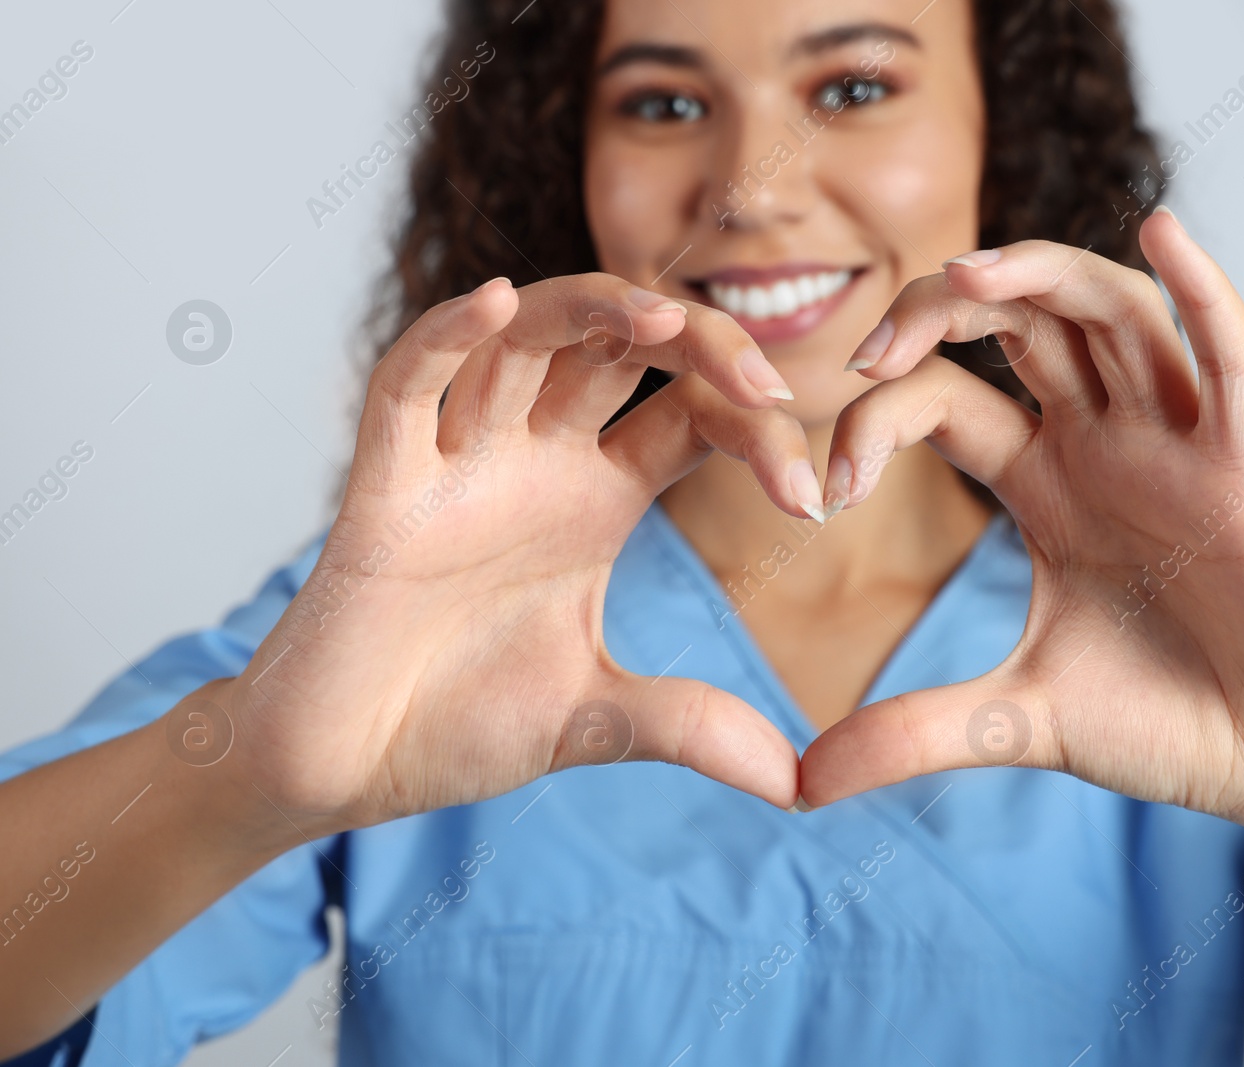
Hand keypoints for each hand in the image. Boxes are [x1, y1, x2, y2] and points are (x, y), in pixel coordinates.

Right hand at [223, 274, 821, 833]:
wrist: (346, 765)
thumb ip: (692, 727)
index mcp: (597, 497)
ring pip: (527, 337)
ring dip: (592, 310)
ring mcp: (460, 460)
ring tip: (663, 316)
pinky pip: (409, 383)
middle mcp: (536, 459)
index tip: (812, 498)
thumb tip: (797, 786)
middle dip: (701, 343)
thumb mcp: (598, 717)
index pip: (692, 417)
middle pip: (625, 349)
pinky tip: (497, 303)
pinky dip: (448, 337)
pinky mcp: (384, 482)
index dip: (757, 431)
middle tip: (768, 385)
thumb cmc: (458, 723)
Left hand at [800, 215, 1243, 837]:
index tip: (825, 491)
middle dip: (942, 312)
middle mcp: (1110, 446)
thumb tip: (801, 784)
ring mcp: (1180, 449)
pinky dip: (1205, 295)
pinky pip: (1234, 365)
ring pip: (1114, 316)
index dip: (878, 421)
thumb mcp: (1017, 721)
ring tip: (967, 274)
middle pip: (1023, 327)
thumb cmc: (1171, 725)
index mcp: (1050, 484)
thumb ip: (912, 733)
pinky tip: (1163, 232)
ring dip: (1043, 278)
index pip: (947, 405)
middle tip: (868, 348)